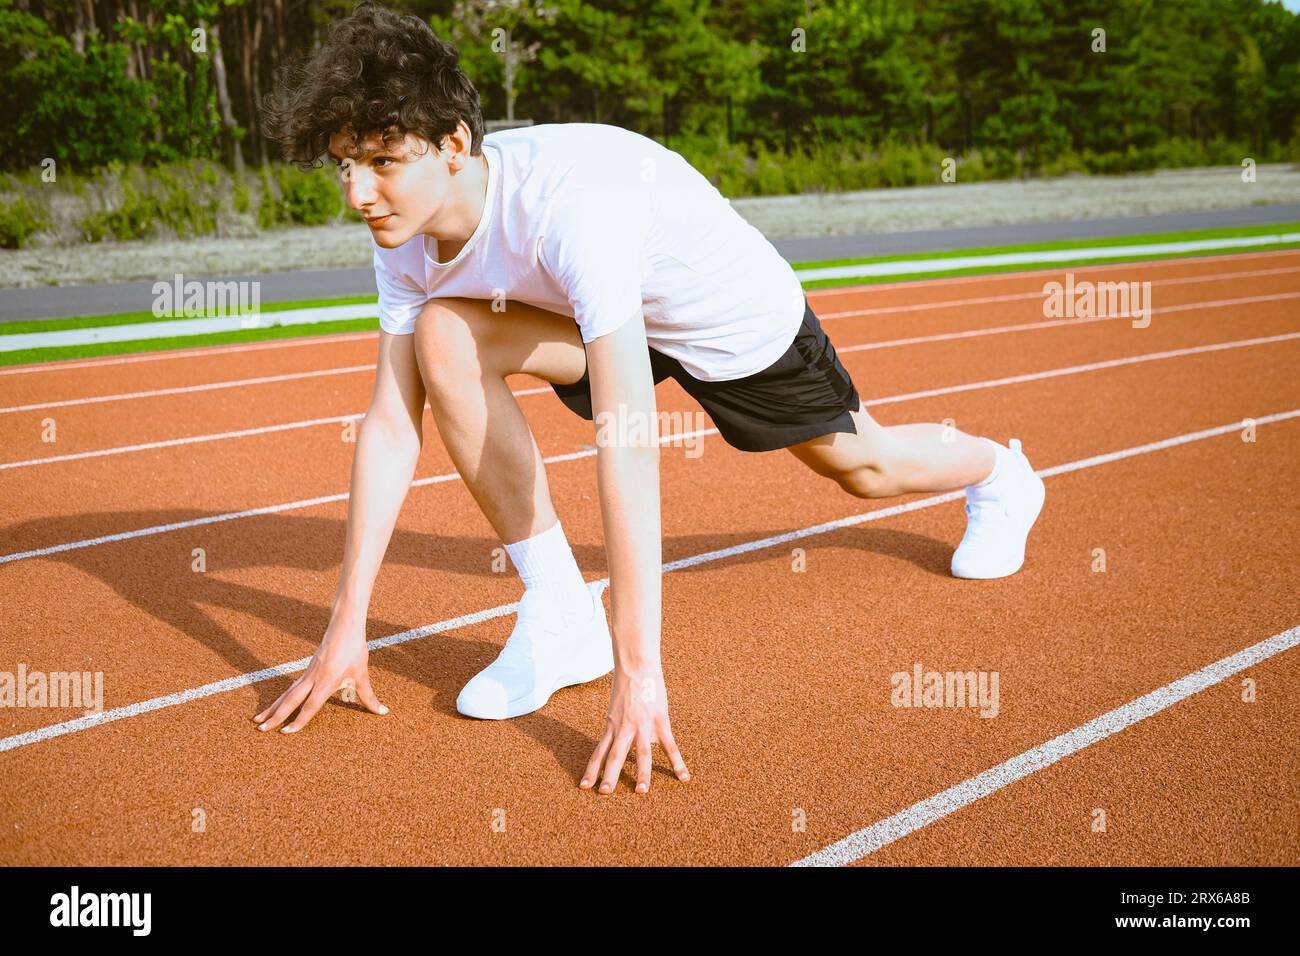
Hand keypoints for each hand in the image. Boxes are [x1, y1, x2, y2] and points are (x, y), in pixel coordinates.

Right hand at [252, 621, 387, 733]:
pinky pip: (292, 686)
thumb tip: (382, 711)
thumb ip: (369, 696)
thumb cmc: (354, 649)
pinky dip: (282, 697)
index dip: (299, 720)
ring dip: (273, 707)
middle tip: (260, 729)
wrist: (344, 625)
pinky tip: (276, 705)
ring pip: (287, 693)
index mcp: (326, 681)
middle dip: (275, 715)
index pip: (310, 705)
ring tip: (258, 719)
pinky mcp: (308, 669)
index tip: (286, 733)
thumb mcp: (362, 674)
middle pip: (290, 700)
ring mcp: (308, 673)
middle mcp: (313, 678)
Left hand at [580, 667, 688, 793]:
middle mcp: (624, 728)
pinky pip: (669, 745)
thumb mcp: (617, 707)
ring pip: (641, 753)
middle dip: (610, 776)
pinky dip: (677, 762)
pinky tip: (683, 777)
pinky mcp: (660, 721)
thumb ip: (622, 726)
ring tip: (641, 792)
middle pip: (615, 756)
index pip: (599, 752)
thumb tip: (637, 742)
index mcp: (612, 726)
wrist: (637, 665)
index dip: (591, 770)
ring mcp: (643, 725)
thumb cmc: (627, 684)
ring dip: (641, 773)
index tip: (583, 786)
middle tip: (604, 793)